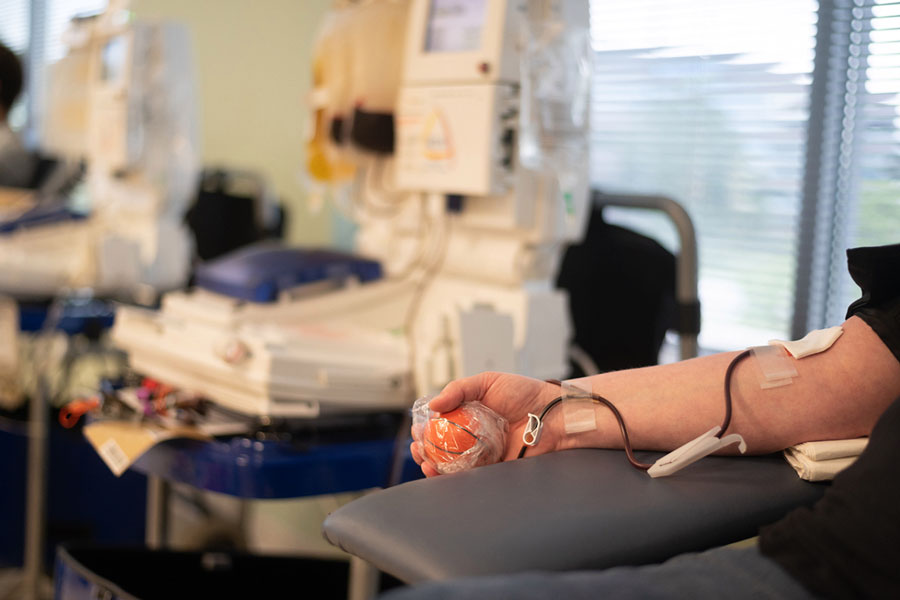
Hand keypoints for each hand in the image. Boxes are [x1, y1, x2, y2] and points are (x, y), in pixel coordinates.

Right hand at [410, 371, 564, 476]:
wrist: (553, 414)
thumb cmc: (526, 394)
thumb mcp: (488, 381)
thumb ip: (459, 389)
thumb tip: (432, 405)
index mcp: (470, 414)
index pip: (440, 423)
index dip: (425, 428)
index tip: (417, 430)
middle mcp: (474, 435)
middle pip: (441, 446)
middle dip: (424, 449)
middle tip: (418, 447)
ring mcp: (483, 453)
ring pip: (451, 463)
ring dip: (432, 464)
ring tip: (424, 460)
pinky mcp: (494, 469)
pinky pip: (469, 475)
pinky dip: (451, 476)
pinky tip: (439, 471)